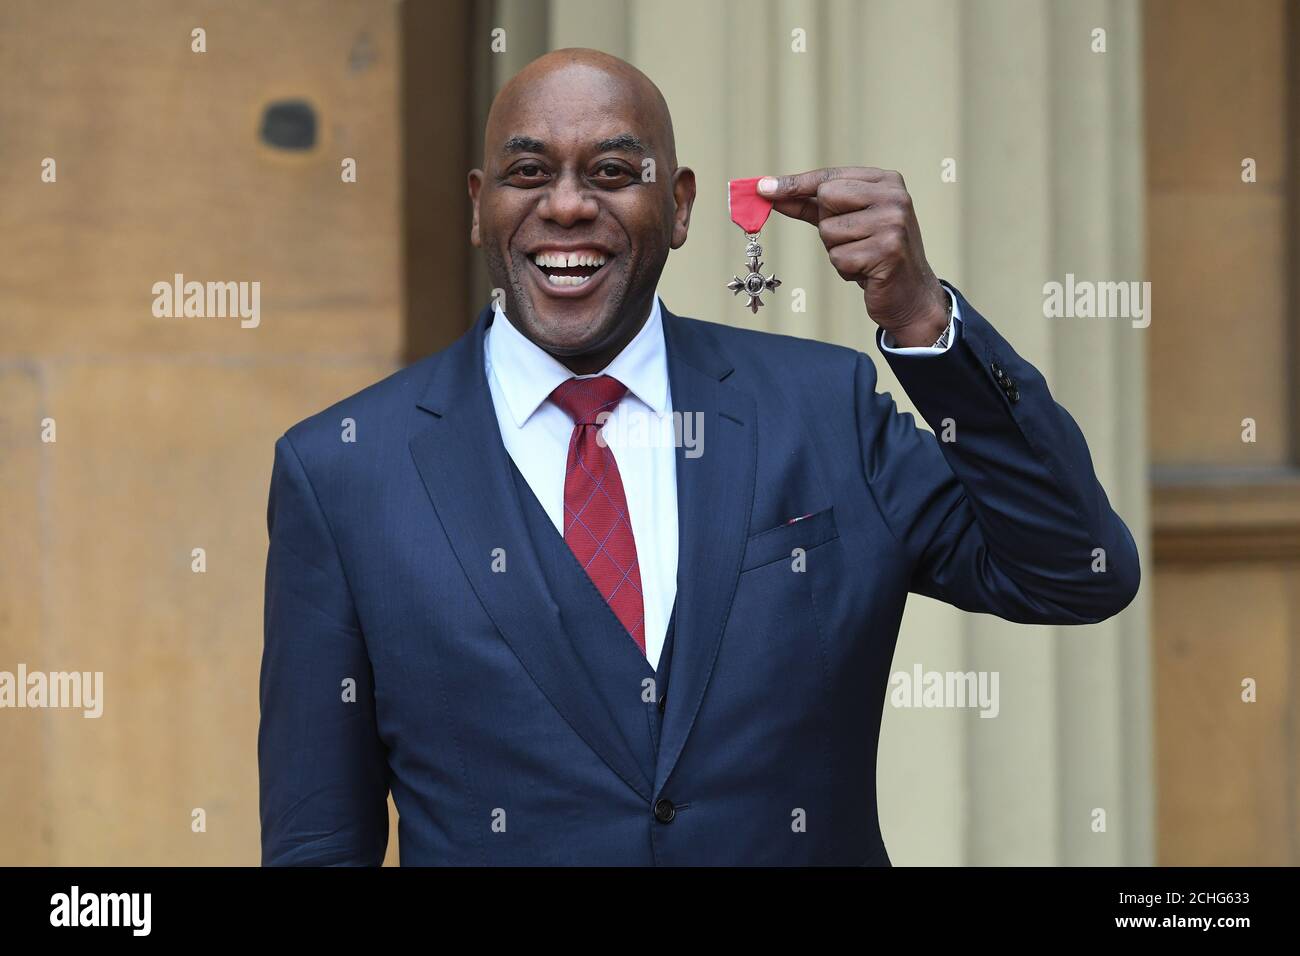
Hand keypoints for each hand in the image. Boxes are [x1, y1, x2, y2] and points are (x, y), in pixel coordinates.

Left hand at [758, 167, 948, 346]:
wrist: (910, 294)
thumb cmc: (874, 254)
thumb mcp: (845, 222)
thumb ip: (810, 205)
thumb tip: (768, 191)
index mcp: (886, 181)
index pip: (829, 176)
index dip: (795, 184)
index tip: (762, 188)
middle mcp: (894, 196)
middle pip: (826, 198)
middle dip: (828, 225)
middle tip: (854, 240)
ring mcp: (893, 222)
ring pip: (829, 231)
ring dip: (837, 251)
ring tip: (863, 257)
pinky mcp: (888, 251)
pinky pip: (839, 257)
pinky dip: (846, 270)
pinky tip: (868, 272)